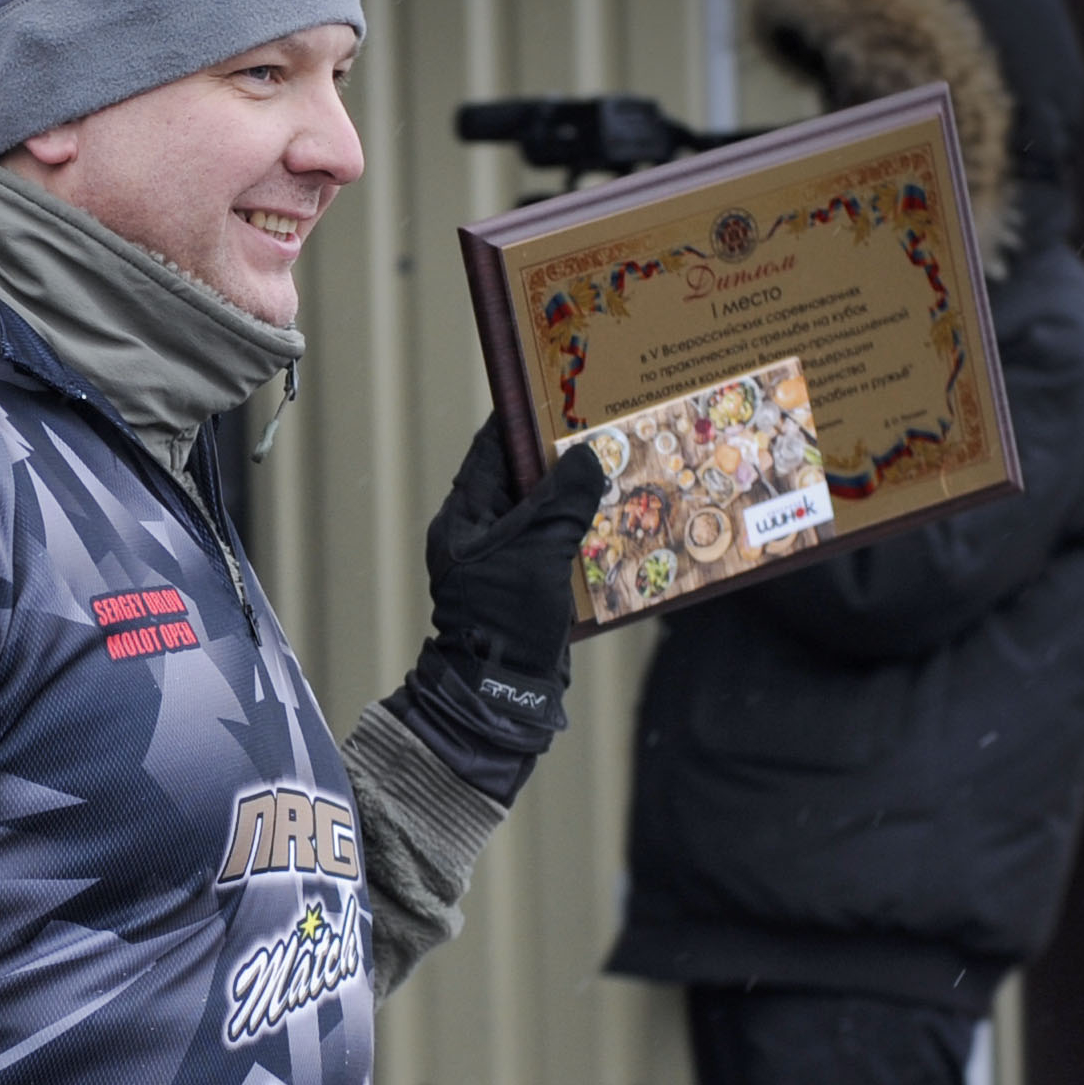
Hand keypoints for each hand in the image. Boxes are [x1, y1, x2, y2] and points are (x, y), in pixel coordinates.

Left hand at [421, 418, 608, 689]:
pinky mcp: (527, 584)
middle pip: (522, 479)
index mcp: (464, 518)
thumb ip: (561, 503)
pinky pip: (557, 544)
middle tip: (601, 426)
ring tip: (620, 464)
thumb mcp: (536, 553)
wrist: (503, 693)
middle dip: (560, 456)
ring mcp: (502, 560)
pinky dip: (583, 530)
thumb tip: (585, 457)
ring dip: (577, 494)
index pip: (490, 451)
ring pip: (544, 512)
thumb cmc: (505, 619)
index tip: (553, 391)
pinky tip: (618, 518)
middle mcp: (478, 534)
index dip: (521, 420)